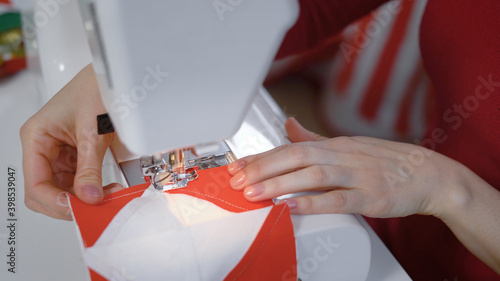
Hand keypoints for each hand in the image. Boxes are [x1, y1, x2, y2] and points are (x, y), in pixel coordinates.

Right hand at [20, 64, 122, 219]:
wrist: (113, 75)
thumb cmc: (96, 89)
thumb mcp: (92, 132)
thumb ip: (89, 168)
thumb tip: (88, 197)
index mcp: (36, 138)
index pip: (36, 184)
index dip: (55, 201)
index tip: (78, 209)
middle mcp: (43, 147)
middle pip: (46, 190)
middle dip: (69, 202)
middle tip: (94, 208)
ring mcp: (59, 152)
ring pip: (63, 188)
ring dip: (83, 197)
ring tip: (106, 197)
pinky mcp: (75, 153)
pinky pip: (78, 179)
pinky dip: (91, 187)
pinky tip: (106, 188)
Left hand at [228, 117, 467, 217]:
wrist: (429, 175)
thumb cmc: (386, 162)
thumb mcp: (348, 145)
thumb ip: (315, 139)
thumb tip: (288, 126)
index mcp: (334, 145)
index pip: (290, 147)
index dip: (261, 157)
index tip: (237, 167)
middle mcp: (342, 155)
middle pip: (295, 157)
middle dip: (263, 169)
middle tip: (237, 181)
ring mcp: (357, 175)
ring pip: (312, 176)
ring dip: (280, 184)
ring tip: (254, 193)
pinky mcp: (370, 196)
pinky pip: (338, 199)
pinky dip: (313, 202)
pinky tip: (291, 207)